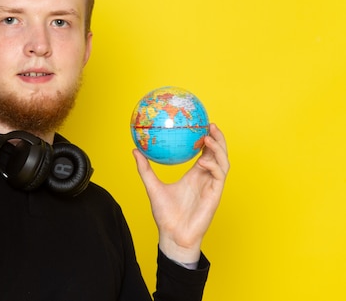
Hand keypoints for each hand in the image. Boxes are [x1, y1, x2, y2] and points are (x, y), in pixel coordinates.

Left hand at [134, 123, 229, 263]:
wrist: (172, 235)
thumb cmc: (165, 214)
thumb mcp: (152, 186)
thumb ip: (145, 169)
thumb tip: (135, 150)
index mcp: (196, 175)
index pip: (206, 152)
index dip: (207, 138)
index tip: (201, 123)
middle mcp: (206, 178)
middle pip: (219, 154)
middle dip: (218, 139)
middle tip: (211, 124)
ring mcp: (212, 186)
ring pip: (223, 163)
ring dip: (218, 149)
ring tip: (208, 138)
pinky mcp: (215, 195)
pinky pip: (219, 176)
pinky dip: (213, 166)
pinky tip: (203, 161)